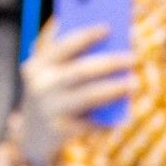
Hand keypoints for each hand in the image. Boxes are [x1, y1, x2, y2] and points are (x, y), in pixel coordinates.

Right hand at [5, 17, 128, 165]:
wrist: (32, 137)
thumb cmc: (51, 96)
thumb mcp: (51, 75)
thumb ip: (70, 59)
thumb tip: (108, 43)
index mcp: (36, 66)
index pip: (64, 46)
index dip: (87, 35)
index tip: (108, 28)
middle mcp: (40, 86)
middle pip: (82, 70)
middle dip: (110, 62)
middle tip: (132, 57)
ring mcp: (49, 109)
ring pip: (90, 96)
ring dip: (115, 88)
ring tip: (133, 83)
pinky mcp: (60, 131)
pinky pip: (92, 122)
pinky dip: (108, 119)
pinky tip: (120, 116)